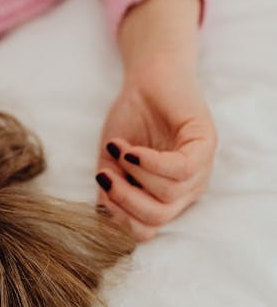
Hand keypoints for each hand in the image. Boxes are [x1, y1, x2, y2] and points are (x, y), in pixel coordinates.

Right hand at [94, 55, 217, 240]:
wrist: (146, 78)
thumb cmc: (131, 117)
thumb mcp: (111, 160)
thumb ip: (110, 189)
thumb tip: (105, 216)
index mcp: (165, 196)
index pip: (146, 229)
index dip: (119, 216)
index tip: (100, 187)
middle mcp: (187, 188)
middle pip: (158, 218)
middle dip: (125, 200)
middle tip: (105, 175)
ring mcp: (200, 168)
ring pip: (168, 195)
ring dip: (134, 173)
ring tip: (118, 148)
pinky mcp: (205, 144)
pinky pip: (181, 169)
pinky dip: (151, 163)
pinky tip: (131, 150)